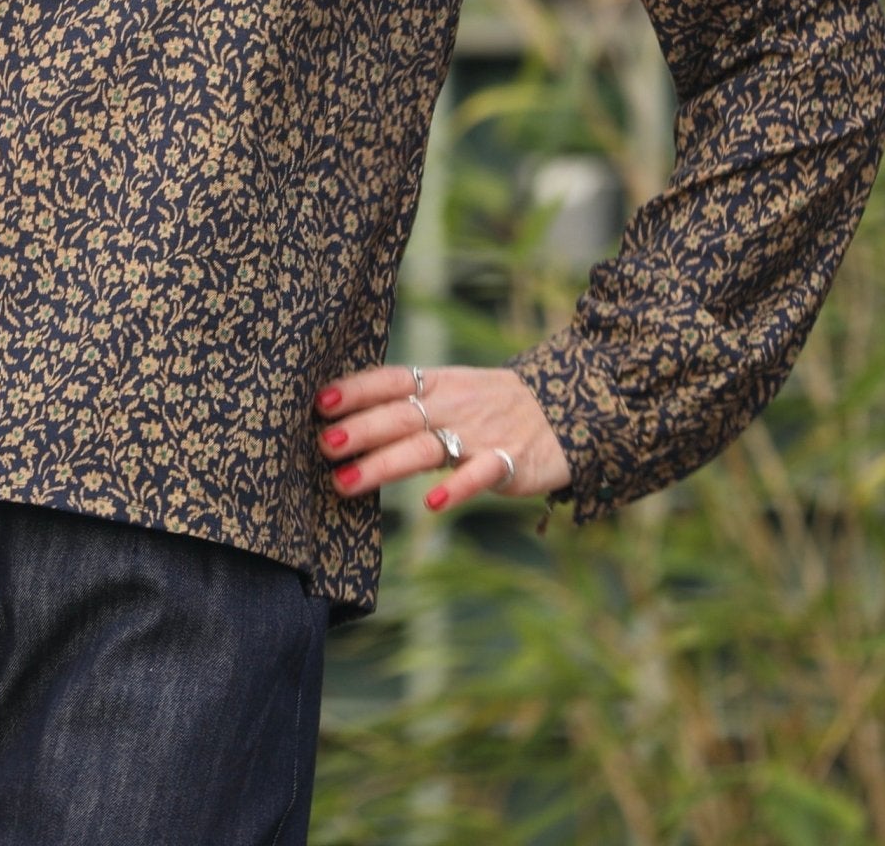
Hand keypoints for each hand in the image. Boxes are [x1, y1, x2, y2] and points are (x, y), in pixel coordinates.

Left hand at [312, 363, 571, 513]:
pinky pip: (480, 474)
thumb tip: (342, 424)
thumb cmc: (490, 406)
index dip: (356, 389)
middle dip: (359, 430)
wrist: (566, 410)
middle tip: (322, 446)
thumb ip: (406, 408)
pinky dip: (456, 488)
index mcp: (438, 383)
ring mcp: (481, 434)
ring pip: (426, 447)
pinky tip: (431, 504)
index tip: (319, 402)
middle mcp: (454, 405)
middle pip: (399, 416)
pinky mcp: (509, 462)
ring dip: (384, 465)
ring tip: (346, 483)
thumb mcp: (451, 394)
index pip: (390, 380)